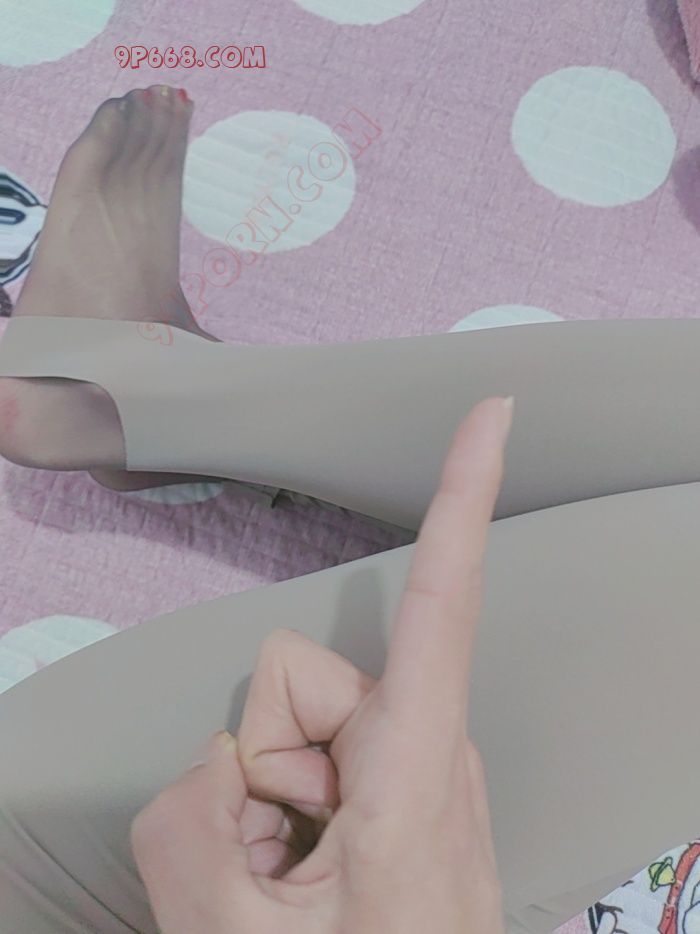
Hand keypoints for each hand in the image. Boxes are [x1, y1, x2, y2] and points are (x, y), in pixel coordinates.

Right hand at [131, 396, 512, 933]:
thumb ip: (187, 827)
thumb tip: (215, 760)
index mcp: (414, 772)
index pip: (446, 599)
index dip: (465, 494)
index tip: (495, 412)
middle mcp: (429, 746)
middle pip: (298, 681)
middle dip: (263, 760)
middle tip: (285, 856)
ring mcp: (418, 762)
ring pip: (297, 721)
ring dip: (275, 794)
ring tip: (299, 869)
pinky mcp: (405, 777)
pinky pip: (316, 752)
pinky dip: (292, 804)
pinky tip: (311, 863)